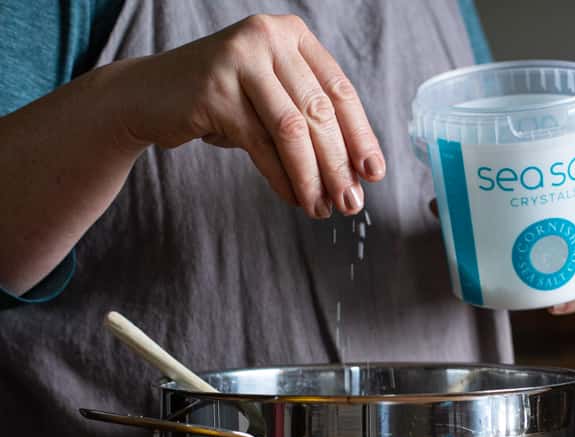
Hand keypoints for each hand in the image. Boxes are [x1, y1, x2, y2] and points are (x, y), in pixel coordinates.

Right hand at [118, 14, 384, 217]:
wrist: (150, 96)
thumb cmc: (221, 103)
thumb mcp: (272, 100)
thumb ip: (308, 122)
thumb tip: (352, 174)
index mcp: (293, 37)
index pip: (339, 91)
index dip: (360, 136)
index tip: (374, 174)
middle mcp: (269, 38)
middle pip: (319, 112)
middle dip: (339, 165)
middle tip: (351, 204)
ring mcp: (240, 59)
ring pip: (293, 130)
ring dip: (312, 177)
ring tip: (323, 209)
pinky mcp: (215, 90)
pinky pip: (261, 145)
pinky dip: (282, 178)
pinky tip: (294, 199)